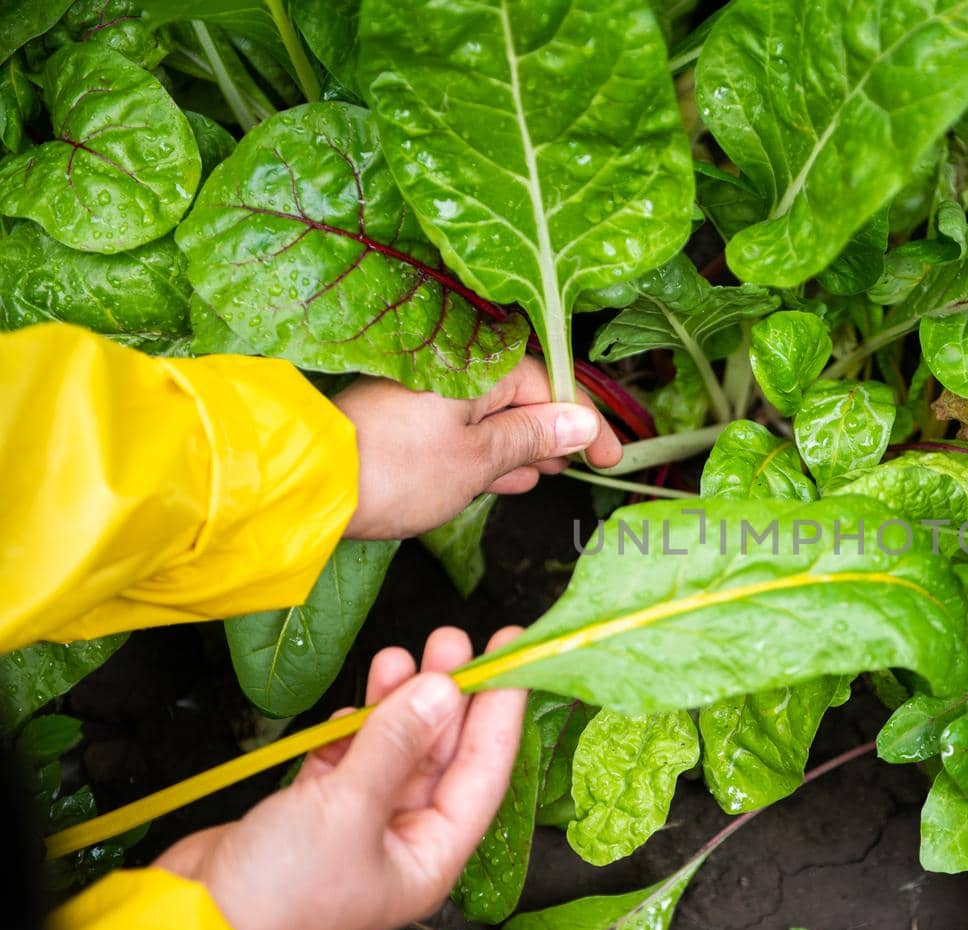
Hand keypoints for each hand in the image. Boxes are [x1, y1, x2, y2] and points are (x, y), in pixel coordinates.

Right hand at [154, 627, 527, 929]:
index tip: (513, 655)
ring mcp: (357, 829)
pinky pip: (347, 764)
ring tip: (397, 657)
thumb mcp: (347, 807)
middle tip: (450, 641)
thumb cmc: (279, 890)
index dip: (500, 711)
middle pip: (439, 757)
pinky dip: (350, 735)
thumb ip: (396, 743)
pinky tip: (348, 712)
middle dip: (443, 698)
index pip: (484, 771)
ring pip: (392, 753)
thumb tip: (443, 689)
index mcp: (430, 857)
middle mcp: (402, 844)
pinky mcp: (312, 818)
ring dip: (394, 706)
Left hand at [337, 357, 624, 538]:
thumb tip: (580, 424)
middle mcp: (452, 368)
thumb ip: (533, 437)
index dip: (586, 422)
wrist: (312, 484)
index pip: (550, 384)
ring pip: (490, 413)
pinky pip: (460, 427)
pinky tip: (504, 478)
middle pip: (520, 393)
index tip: (612, 457)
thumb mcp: (480, 458)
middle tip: (582, 467)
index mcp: (477, 364)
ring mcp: (424, 393)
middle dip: (554, 431)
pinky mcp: (404, 418)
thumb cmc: (399, 468)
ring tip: (544, 474)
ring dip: (521, 444)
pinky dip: (486, 451)